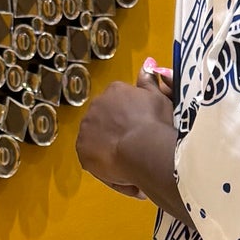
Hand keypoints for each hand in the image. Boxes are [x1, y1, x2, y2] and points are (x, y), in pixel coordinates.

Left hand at [75, 61, 187, 222]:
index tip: (143, 131)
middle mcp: (96, 105)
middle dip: (119, 134)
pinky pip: (96, 161)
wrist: (143, 148)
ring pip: (100, 141)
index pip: (120, 104)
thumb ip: (150, 81)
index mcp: (115, 91)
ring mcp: (86, 128)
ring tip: (134, 166)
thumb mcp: (158, 97)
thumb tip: (147, 63)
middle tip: (139, 149)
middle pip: (107, 122)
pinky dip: (109, 170)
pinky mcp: (81, 150)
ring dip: (113, 151)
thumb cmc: (156, 122)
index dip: (132, 121)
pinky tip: (128, 177)